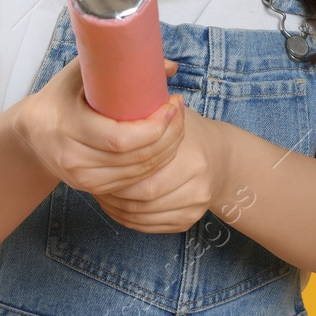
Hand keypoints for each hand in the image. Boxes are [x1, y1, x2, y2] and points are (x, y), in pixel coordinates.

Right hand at [15, 54, 185, 197]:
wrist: (32, 130)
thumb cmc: (60, 95)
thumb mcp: (81, 72)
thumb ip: (120, 63)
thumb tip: (169, 66)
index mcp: (68, 126)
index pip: (121, 138)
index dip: (154, 126)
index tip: (171, 104)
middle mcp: (73, 158)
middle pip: (135, 157)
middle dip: (168, 135)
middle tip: (179, 111)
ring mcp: (82, 178)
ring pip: (138, 173)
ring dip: (167, 150)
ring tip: (178, 125)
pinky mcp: (91, 188)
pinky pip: (132, 181)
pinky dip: (155, 165)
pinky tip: (166, 146)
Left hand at [93, 80, 230, 234]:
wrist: (221, 157)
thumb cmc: (190, 131)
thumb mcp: (175, 113)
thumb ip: (150, 107)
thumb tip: (115, 89)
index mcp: (194, 158)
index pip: (144, 172)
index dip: (115, 169)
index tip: (96, 159)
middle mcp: (198, 186)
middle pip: (141, 197)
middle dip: (112, 190)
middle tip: (93, 176)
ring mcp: (195, 207)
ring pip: (141, 216)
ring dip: (114, 206)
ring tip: (98, 190)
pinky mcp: (188, 221)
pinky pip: (148, 226)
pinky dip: (125, 218)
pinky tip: (112, 204)